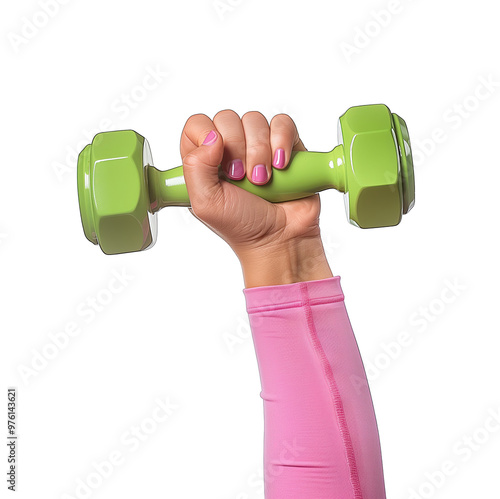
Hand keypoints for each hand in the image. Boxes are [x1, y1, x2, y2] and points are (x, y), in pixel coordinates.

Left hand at [180, 110, 332, 286]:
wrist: (280, 238)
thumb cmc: (242, 225)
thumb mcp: (205, 203)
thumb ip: (195, 167)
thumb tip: (212, 136)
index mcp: (205, 159)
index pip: (198, 124)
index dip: (206, 136)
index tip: (218, 163)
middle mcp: (230, 148)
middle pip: (227, 118)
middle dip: (236, 148)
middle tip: (242, 177)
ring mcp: (259, 145)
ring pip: (255, 120)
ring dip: (260, 151)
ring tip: (262, 180)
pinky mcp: (286, 146)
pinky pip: (284, 124)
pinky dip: (282, 142)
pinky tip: (281, 165)